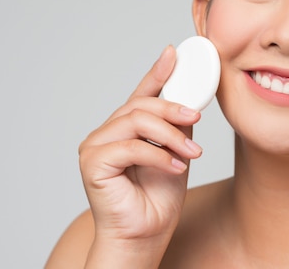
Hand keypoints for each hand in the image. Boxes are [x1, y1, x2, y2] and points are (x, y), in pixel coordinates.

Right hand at [78, 45, 202, 246]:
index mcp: (125, 128)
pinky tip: (175, 167)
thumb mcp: (176, 152)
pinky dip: (158, 156)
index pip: (142, 94)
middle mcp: (107, 132)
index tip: (174, 53)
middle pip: (141, 105)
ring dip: (170, 136)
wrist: (145, 235)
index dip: (157, 72)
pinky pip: (131, 147)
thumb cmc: (157, 198)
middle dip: (173, 109)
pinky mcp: (92, 162)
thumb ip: (176, 126)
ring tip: (191, 154)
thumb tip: (189, 101)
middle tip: (196, 118)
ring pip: (136, 121)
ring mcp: (95, 146)